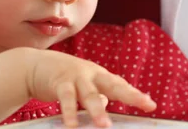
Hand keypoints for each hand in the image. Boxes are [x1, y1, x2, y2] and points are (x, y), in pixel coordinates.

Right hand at [26, 49, 156, 127]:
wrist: (36, 65)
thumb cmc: (65, 78)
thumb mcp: (84, 85)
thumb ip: (97, 95)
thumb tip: (105, 104)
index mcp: (100, 76)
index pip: (121, 86)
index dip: (136, 95)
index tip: (151, 105)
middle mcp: (91, 75)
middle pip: (113, 84)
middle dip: (130, 94)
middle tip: (144, 104)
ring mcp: (76, 78)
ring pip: (89, 95)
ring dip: (97, 110)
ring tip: (104, 125)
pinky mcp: (59, 83)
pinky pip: (66, 99)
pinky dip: (69, 112)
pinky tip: (72, 125)